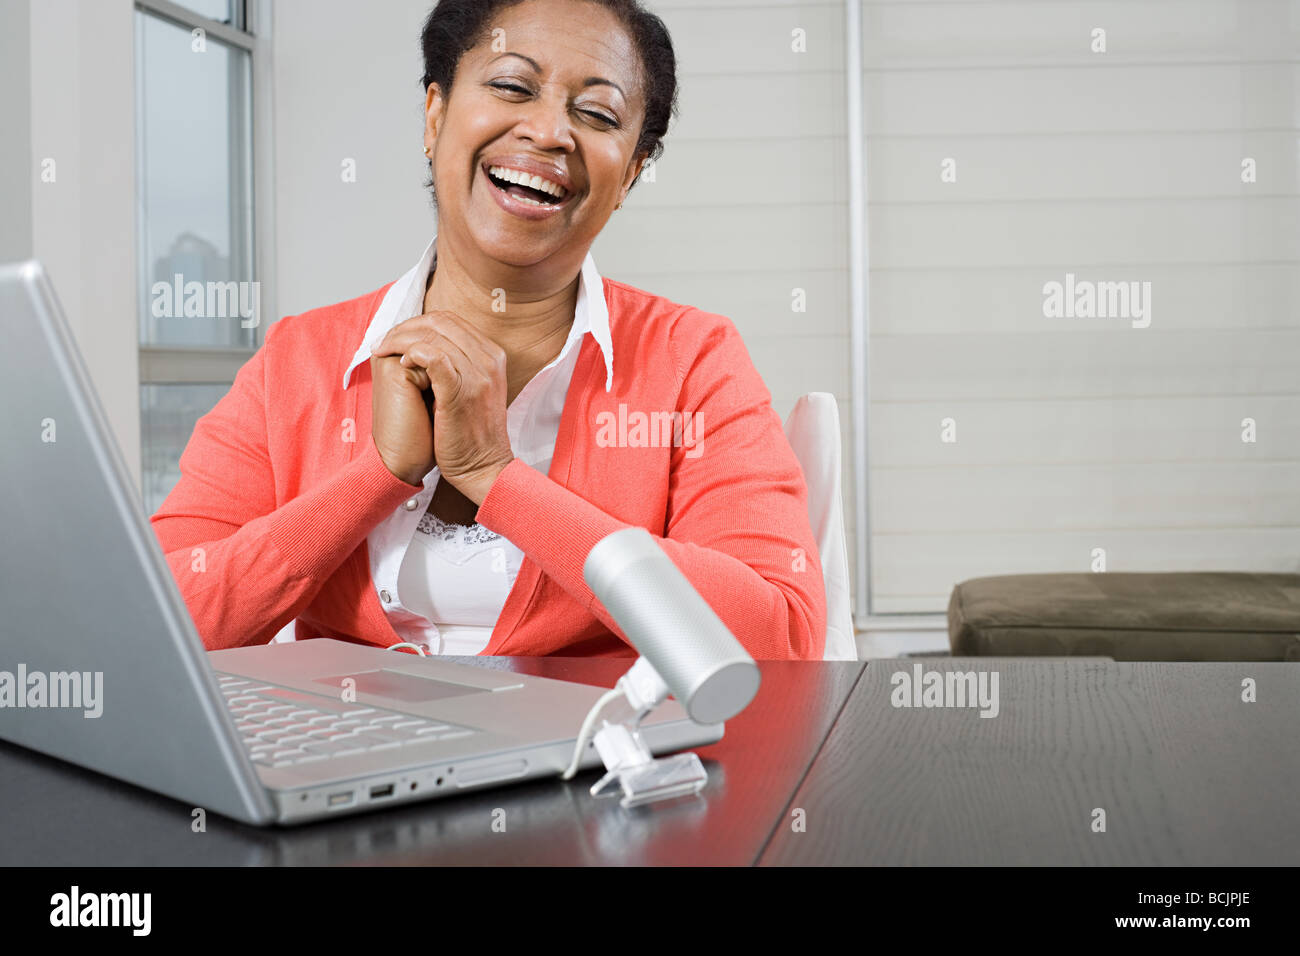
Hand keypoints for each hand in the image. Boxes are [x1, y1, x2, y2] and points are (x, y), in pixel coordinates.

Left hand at [370, 310, 514, 503]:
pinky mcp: (461, 392)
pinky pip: (434, 357)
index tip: (395, 337)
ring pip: (433, 336)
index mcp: (492, 356)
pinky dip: (412, 354)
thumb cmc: (470, 433)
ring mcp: (477, 375)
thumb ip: (458, 365)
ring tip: (384, 352)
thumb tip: (425, 346)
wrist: (483, 468)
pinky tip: (400, 364)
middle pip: (441, 322)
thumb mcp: (473, 389)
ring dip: (401, 340)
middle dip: (405, 328)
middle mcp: (489, 360)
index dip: (417, 324)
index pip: (451, 321)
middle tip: (383, 342)